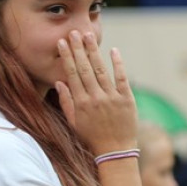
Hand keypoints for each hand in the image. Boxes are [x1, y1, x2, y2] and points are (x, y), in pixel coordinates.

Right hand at [55, 31, 136, 154]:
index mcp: (81, 102)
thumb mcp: (74, 122)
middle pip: (85, 68)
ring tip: (89, 36)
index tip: (62, 43)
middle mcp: (96, 98)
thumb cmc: (93, 138)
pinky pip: (122, 79)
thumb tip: (59, 82)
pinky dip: (118, 64)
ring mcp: (112, 98)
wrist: (116, 152)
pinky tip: (114, 51)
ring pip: (101, 70)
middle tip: (74, 33)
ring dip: (94, 52)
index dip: (67, 57)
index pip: (72, 74)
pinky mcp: (127, 101)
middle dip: (78, 49)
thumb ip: (66, 102)